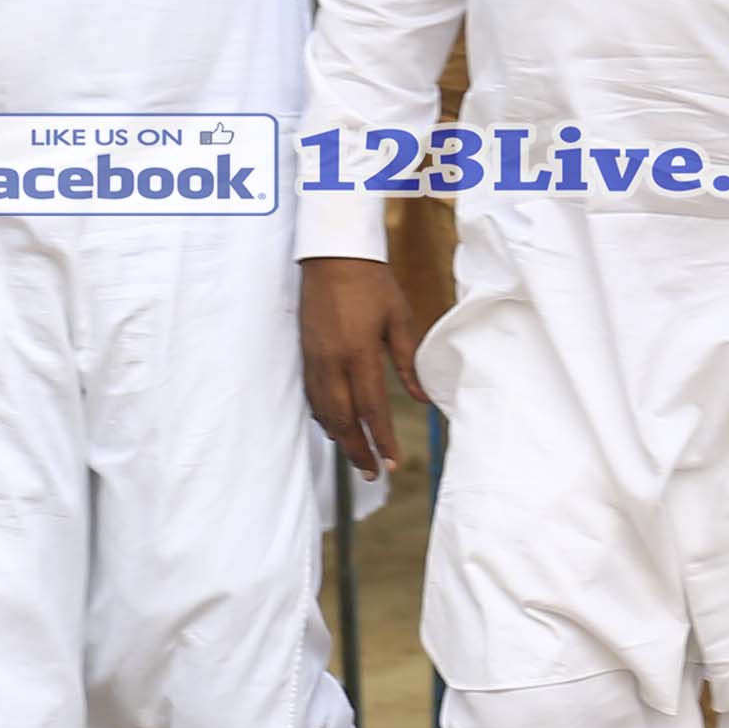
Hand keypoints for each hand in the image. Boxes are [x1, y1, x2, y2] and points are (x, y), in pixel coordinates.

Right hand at [296, 254, 414, 470]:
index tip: (392, 462)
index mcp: (358, 354)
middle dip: (357, 450)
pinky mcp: (306, 352)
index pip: (371, 409)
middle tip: (373, 472)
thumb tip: (423, 398)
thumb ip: (409, 361)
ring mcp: (314, 359)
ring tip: (357, 455)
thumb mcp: (399, 319)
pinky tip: (334, 424)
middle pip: (342, 420)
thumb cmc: (372, 282)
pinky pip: (313, 395)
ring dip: (339, 437)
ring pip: (323, 411)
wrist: (333, 254)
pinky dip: (324, 416)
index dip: (382, 440)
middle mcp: (332, 362)